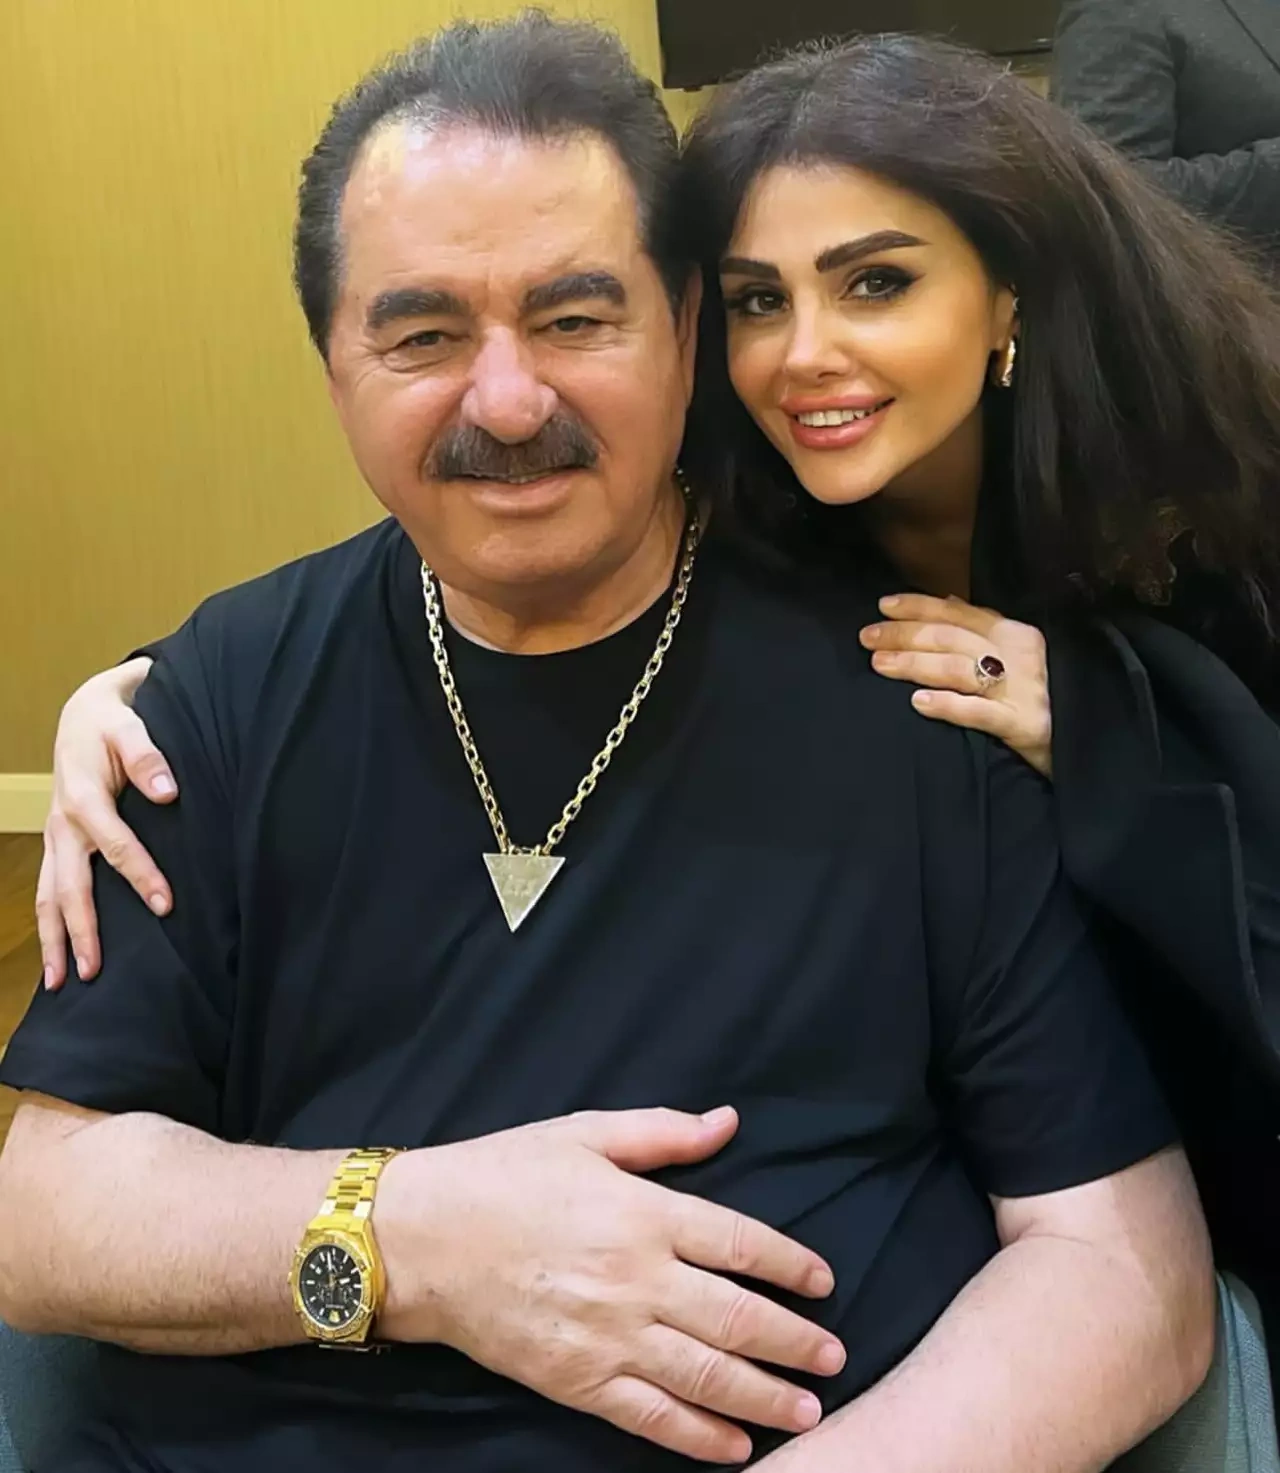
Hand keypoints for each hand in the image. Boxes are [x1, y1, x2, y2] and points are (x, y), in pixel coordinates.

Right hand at [37, 657, 173, 988]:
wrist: (84, 712)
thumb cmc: (112, 720)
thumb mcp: (129, 724)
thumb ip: (148, 755)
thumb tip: (167, 791)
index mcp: (83, 796)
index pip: (114, 844)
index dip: (140, 875)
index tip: (164, 906)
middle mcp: (63, 823)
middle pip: (68, 885)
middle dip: (81, 930)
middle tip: (94, 972)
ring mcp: (56, 836)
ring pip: (48, 895)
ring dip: (53, 939)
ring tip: (59, 982)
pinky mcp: (57, 843)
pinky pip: (48, 889)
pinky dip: (49, 924)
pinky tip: (57, 955)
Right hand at [378, 1107, 845, 1464]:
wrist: (423, 1240)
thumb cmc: (504, 1175)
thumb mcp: (584, 1133)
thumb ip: (662, 1133)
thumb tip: (728, 1124)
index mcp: (643, 1212)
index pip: (739, 1242)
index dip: (789, 1264)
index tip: (823, 1281)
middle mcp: (636, 1279)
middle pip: (737, 1317)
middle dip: (795, 1341)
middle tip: (835, 1357)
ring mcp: (608, 1337)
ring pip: (706, 1375)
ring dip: (765, 1397)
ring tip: (809, 1411)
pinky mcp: (576, 1382)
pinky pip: (651, 1418)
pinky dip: (698, 1437)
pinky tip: (737, 1448)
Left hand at [860, 594, 1051, 776]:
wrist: (1081, 745)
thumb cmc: (1039, 699)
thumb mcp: (1016, 657)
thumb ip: (983, 629)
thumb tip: (947, 598)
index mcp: (1014, 634)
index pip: (958, 613)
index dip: (918, 607)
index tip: (883, 606)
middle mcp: (1018, 656)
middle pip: (950, 637)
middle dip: (904, 635)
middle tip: (867, 638)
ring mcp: (1022, 689)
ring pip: (957, 669)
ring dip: (914, 664)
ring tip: (879, 664)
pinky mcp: (1022, 724)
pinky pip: (978, 712)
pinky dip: (946, 705)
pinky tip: (916, 703)